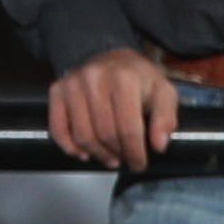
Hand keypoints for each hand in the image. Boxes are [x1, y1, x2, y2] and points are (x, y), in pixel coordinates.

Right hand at [48, 46, 182, 169]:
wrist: (111, 58)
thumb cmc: (139, 79)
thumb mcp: (163, 93)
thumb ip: (166, 118)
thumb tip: (158, 146)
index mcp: (124, 78)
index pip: (128, 128)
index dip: (135, 153)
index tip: (140, 164)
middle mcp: (94, 78)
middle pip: (105, 134)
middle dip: (118, 154)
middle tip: (126, 159)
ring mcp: (72, 84)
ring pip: (82, 135)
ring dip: (98, 154)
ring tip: (110, 158)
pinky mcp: (57, 90)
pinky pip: (57, 127)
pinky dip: (69, 147)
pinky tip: (84, 154)